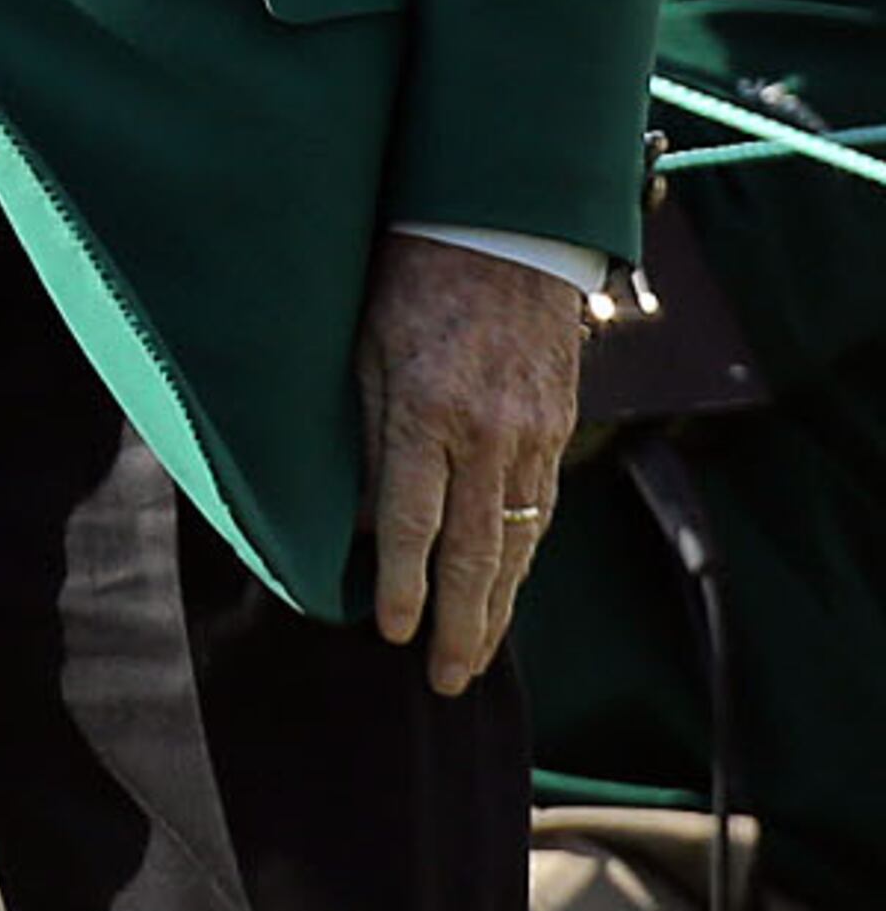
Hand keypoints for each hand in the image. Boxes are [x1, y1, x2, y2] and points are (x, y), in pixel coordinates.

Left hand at [355, 231, 585, 695]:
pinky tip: (508, 586)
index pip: (412, 520)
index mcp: (428, 409)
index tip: (394, 634)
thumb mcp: (363, 343)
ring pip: (517, 541)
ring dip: (499, 605)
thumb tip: (352, 508)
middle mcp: (488, 433)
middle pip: (477, 551)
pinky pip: (540, 507)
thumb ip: (364, 427)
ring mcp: (532, 435)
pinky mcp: (558, 427)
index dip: (404, 583)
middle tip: (448, 682)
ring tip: (478, 655)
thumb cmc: (408, 276)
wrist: (504, 228)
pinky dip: (523, 556)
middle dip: (463, 625)